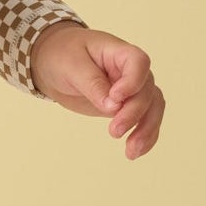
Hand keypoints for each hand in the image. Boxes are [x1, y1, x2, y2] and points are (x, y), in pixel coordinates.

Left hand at [30, 23, 164, 158]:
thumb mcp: (71, 66)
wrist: (52, 63)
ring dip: (146, 130)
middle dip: (134, 114)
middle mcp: (130, 70)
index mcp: (118, 52)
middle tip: (114, 131)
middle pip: (146, 91)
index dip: (133, 81)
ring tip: (131, 151)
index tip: (115, 97)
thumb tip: (112, 108)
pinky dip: (145, 136)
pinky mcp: (126, 106)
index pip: (138, 62)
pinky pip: (145, 120)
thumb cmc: (62, 55)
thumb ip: (93, 84)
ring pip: (153, 107)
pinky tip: (135, 152)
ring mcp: (131, 89)